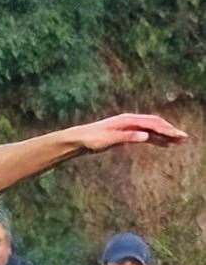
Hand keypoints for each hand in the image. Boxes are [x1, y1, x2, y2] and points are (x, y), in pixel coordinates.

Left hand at [72, 113, 188, 152]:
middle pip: (155, 124)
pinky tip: (164, 144)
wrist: (79, 139)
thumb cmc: (91, 139)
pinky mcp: (126, 134)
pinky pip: (145, 135)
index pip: (152, 124)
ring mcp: (129, 127)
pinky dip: (156, 139)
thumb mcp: (108, 140)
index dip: (167, 130)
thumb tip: (146, 136)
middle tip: (184, 138)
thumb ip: (127, 137)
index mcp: (128, 120)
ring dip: (165, 135)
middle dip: (170, 130)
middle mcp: (131, 121)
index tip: (178, 136)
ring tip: (179, 141)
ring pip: (152, 129)